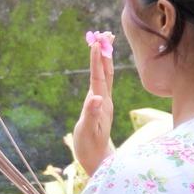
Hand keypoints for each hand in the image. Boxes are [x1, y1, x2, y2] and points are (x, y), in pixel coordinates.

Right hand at [73, 32, 114, 174]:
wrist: (98, 160)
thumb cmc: (90, 148)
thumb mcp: (88, 132)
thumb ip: (92, 115)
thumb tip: (97, 98)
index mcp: (101, 103)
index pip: (98, 77)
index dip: (96, 60)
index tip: (96, 43)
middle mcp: (104, 99)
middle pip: (105, 71)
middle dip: (104, 52)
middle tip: (104, 33)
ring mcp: (104, 101)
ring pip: (106, 75)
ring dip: (104, 57)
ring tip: (103, 41)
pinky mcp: (101, 105)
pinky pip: (103, 81)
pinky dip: (101, 68)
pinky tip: (101, 63)